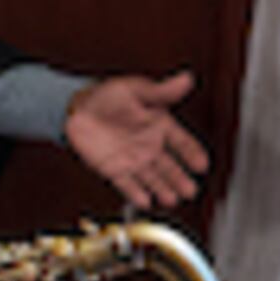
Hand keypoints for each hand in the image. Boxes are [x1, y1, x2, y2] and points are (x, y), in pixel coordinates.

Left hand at [62, 69, 208, 211]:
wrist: (77, 108)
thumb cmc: (108, 95)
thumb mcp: (136, 90)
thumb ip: (161, 91)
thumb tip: (186, 79)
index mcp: (159, 125)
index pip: (182, 142)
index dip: (192, 154)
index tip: (202, 165)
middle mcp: (150, 146)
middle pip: (170, 166)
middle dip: (180, 179)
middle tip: (190, 190)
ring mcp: (133, 160)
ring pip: (152, 178)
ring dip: (162, 189)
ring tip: (172, 200)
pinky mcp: (114, 170)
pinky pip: (127, 184)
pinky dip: (135, 193)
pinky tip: (145, 202)